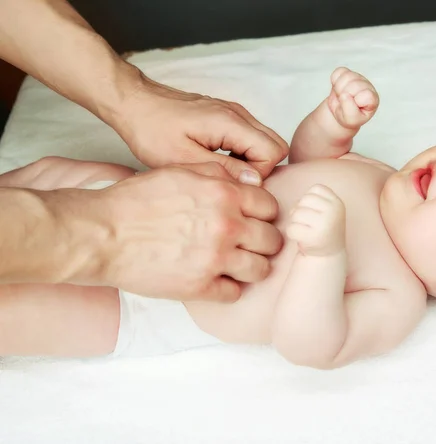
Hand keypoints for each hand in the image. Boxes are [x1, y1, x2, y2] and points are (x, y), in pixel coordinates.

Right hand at [93, 162, 282, 300]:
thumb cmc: (137, 201)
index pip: (270, 207)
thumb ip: (219, 175)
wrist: (103, 234)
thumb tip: (249, 182)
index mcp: (224, 195)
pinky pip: (234, 293)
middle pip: (272, 240)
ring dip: (251, 267)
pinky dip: (228, 288)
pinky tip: (216, 280)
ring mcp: (215, 259)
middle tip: (248, 244)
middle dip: (263, 241)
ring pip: (261, 269)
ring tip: (236, 264)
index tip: (254, 220)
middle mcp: (227, 226)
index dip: (263, 214)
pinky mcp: (200, 287)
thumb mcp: (180, 171)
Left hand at [113, 73, 288, 183]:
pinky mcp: (226, 115)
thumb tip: (254, 182)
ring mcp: (234, 112)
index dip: (259, 174)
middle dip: (261, 168)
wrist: (133, 102)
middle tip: (231, 179)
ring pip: (265, 141)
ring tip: (222, 170)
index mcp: (230, 122)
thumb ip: (224, 171)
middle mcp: (238, 113)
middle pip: (276, 145)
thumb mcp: (183, 159)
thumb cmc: (151, 130)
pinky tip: (218, 160)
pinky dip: (242, 152)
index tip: (232, 182)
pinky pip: (250, 137)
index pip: (273, 152)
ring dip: (251, 161)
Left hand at [286, 185, 345, 255]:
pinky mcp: (313, 238)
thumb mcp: (328, 209)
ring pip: (296, 214)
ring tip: (305, 229)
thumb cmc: (323, 228)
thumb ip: (315, 198)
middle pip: (304, 200)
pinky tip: (301, 238)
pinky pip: (291, 228)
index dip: (310, 199)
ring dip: (295, 221)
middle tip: (307, 222)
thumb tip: (296, 203)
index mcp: (338, 203)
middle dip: (300, 209)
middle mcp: (333, 213)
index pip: (316, 189)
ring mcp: (324, 225)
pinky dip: (292, 233)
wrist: (329, 255)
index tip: (315, 211)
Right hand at [327, 67, 378, 129]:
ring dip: (339, 89)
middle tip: (345, 103)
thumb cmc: (349, 116)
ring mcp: (357, 78)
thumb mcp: (351, 120)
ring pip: (346, 77)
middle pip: (354, 85)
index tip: (354, 108)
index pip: (366, 95)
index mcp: (372, 98)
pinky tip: (338, 89)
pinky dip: (334, 81)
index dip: (356, 102)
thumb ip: (350, 111)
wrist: (339, 112)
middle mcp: (367, 86)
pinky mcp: (347, 73)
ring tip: (341, 96)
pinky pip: (338, 72)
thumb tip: (345, 94)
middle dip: (344, 96)